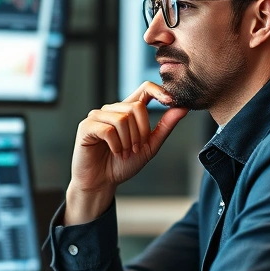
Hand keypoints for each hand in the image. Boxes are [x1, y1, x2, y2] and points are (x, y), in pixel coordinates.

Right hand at [65, 82, 187, 224]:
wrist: (102, 182)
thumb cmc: (123, 164)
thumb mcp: (149, 146)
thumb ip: (165, 126)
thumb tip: (183, 108)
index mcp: (128, 111)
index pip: (145, 88)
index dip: (159, 91)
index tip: (171, 101)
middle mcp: (112, 109)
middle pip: (136, 107)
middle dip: (141, 132)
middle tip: (136, 148)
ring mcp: (97, 116)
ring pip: (122, 118)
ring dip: (128, 140)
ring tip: (125, 152)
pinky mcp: (86, 127)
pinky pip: (108, 130)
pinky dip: (116, 145)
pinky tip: (115, 152)